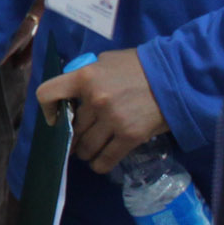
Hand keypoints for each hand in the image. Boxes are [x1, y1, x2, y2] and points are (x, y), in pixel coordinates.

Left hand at [35, 48, 163, 173]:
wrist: (176, 77)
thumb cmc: (141, 65)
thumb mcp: (108, 60)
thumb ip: (88, 74)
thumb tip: (73, 91)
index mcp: (85, 77)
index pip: (47, 94)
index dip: (47, 109)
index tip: (55, 117)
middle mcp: (95, 100)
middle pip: (71, 128)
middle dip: (72, 136)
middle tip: (77, 139)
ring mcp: (112, 119)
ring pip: (85, 147)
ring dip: (84, 152)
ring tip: (88, 151)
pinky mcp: (129, 136)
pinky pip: (105, 159)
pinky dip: (99, 164)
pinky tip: (99, 163)